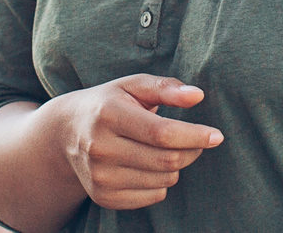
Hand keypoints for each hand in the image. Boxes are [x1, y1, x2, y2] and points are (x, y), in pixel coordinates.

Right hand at [44, 74, 222, 210]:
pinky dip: (161, 182)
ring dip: (176, 166)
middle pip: (166, 160)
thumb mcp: (133, 86)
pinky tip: (147, 165)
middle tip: (196, 140)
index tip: (217, 136)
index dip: (194, 136)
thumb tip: (197, 95)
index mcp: (109, 114)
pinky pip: (153, 196)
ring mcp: (99, 176)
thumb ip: (166, 88)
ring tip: (164, 148)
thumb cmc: (109, 103)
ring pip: (163, 180)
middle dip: (191, 150)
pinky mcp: (103, 196)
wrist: (65, 132)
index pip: (161, 133)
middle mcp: (100, 148)